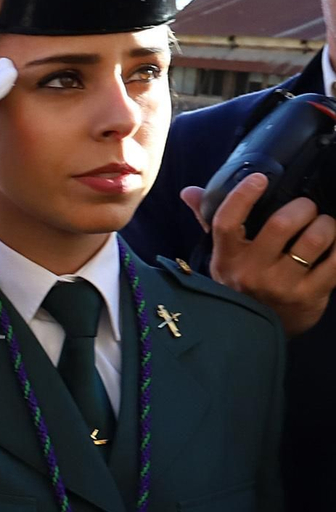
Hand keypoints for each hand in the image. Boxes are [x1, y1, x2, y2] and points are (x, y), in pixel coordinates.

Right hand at [180, 175, 335, 336]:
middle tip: (307, 207)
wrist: (255, 331)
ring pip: (314, 240)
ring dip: (326, 224)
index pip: (227, 222)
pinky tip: (335, 243)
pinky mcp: (310, 296)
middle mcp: (252, 272)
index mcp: (227, 258)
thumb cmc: (239, 285)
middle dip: (303, 207)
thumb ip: (209, 220)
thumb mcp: (221, 257)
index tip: (259, 179)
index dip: (243, 197)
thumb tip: (190, 192)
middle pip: (281, 224)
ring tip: (324, 225)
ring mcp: (283, 285)